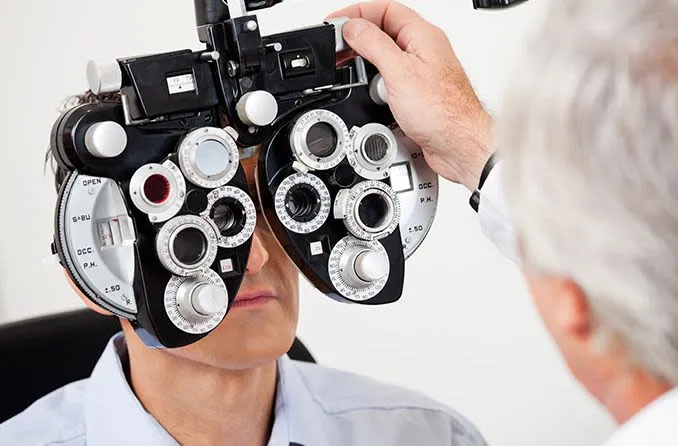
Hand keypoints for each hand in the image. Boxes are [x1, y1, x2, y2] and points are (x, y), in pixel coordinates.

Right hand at [327, 0, 493, 190]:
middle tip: (337, 48)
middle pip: (384, 31)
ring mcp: (421, 72)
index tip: (336, 24)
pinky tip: (370, 93)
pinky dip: (376, 84)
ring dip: (367, 63)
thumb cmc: (444, 111)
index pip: (385, 10)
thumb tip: (354, 28)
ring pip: (386, 57)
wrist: (459, 146)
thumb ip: (374, 45)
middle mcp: (424, 50)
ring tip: (350, 69)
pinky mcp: (417, 94)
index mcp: (423, 36)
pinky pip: (390, 79)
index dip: (357, 13)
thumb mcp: (400, 72)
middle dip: (358, 38)